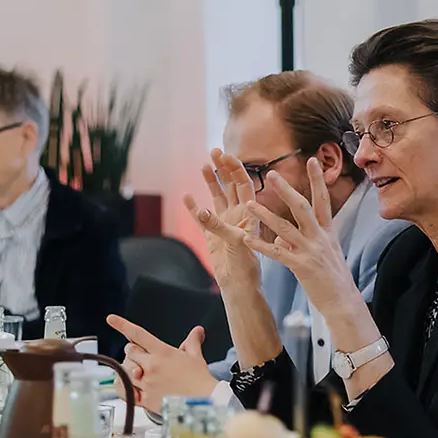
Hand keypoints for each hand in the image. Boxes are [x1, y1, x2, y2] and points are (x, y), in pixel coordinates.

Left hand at [106, 315, 215, 413]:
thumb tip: (197, 331)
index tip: (111, 319)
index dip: (122, 325)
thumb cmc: (200, 380)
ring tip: (137, 371)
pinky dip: (124, 387)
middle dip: (133, 351)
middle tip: (140, 356)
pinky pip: (125, 391)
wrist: (203, 402)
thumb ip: (192, 341)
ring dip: (128, 368)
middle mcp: (152, 366)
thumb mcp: (196, 356)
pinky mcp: (145, 399)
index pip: (139, 335)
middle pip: (129, 352)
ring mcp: (147, 383)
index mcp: (163, 353)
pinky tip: (129, 385)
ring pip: (125, 370)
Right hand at [183, 150, 260, 292]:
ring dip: (211, 182)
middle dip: (224, 168)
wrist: (239, 285)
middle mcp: (238, 215)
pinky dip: (194, 207)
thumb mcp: (234, 242)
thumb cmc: (246, 265)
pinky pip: (201, 218)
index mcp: (249, 213)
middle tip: (214, 151)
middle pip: (231, 186)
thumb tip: (200, 209)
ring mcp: (224, 224)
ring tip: (204, 165)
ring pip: (217, 197)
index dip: (236, 169)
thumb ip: (217, 226)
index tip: (226, 156)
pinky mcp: (212, 236)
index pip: (244, 185)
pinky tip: (187, 196)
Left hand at [243, 159, 360, 316]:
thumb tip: (278, 236)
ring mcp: (311, 251)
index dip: (317, 180)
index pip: (322, 200)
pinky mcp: (301, 267)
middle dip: (287, 190)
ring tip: (249, 203)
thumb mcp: (322, 253)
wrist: (343, 301)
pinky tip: (247, 239)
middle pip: (303, 208)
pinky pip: (278, 253)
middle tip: (273, 173)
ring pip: (285, 228)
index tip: (312, 160)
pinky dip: (262, 246)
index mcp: (328, 232)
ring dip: (266, 215)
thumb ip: (299, 240)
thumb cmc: (332, 277)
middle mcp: (320, 238)